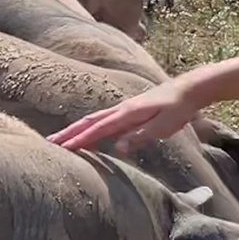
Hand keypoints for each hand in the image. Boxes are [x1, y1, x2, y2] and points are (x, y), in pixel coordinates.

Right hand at [48, 79, 202, 153]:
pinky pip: (103, 120)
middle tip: (50, 143)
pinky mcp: (128, 112)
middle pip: (89, 122)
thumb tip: (118, 148)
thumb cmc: (178, 109)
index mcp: (127, 114)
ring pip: (94, 120)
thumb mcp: (162, 126)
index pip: (98, 129)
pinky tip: (86, 134)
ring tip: (60, 139)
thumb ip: (140, 137)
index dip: (80, 140)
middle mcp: (121, 110)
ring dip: (76, 130)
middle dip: (69, 133)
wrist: (188, 90)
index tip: (63, 149)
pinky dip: (89, 127)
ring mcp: (123, 110)